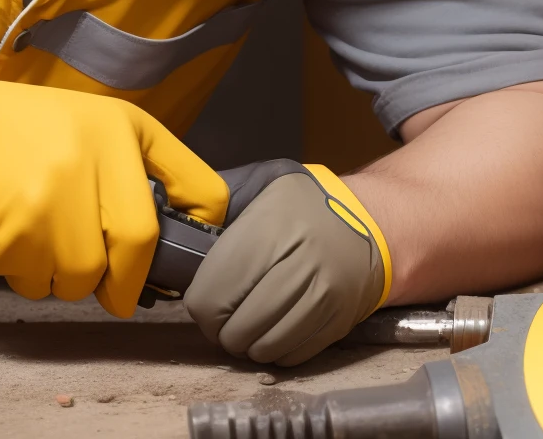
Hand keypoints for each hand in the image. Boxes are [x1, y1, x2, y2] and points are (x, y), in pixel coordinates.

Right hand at [0, 58, 226, 315]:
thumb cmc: (12, 132)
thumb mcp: (84, 126)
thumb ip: (128, 170)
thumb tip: (169, 240)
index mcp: (126, 126)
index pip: (201, 189)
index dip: (200, 233)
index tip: (184, 254)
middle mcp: (102, 153)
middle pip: (142, 246)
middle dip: (126, 282)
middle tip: (112, 291)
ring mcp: (62, 191)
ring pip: (87, 275)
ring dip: (63, 275)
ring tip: (36, 238)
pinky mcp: (23, 227)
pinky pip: (40, 282)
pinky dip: (26, 276)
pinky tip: (6, 236)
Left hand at [185, 162, 389, 364]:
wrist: (372, 224)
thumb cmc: (305, 204)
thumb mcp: (264, 184)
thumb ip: (220, 200)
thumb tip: (170, 214)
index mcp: (273, 225)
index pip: (213, 292)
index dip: (200, 303)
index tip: (203, 296)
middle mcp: (301, 263)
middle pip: (236, 328)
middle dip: (221, 328)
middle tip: (223, 314)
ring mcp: (323, 297)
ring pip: (262, 349)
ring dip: (246, 344)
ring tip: (246, 323)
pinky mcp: (338, 324)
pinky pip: (290, 358)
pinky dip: (274, 352)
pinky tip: (272, 329)